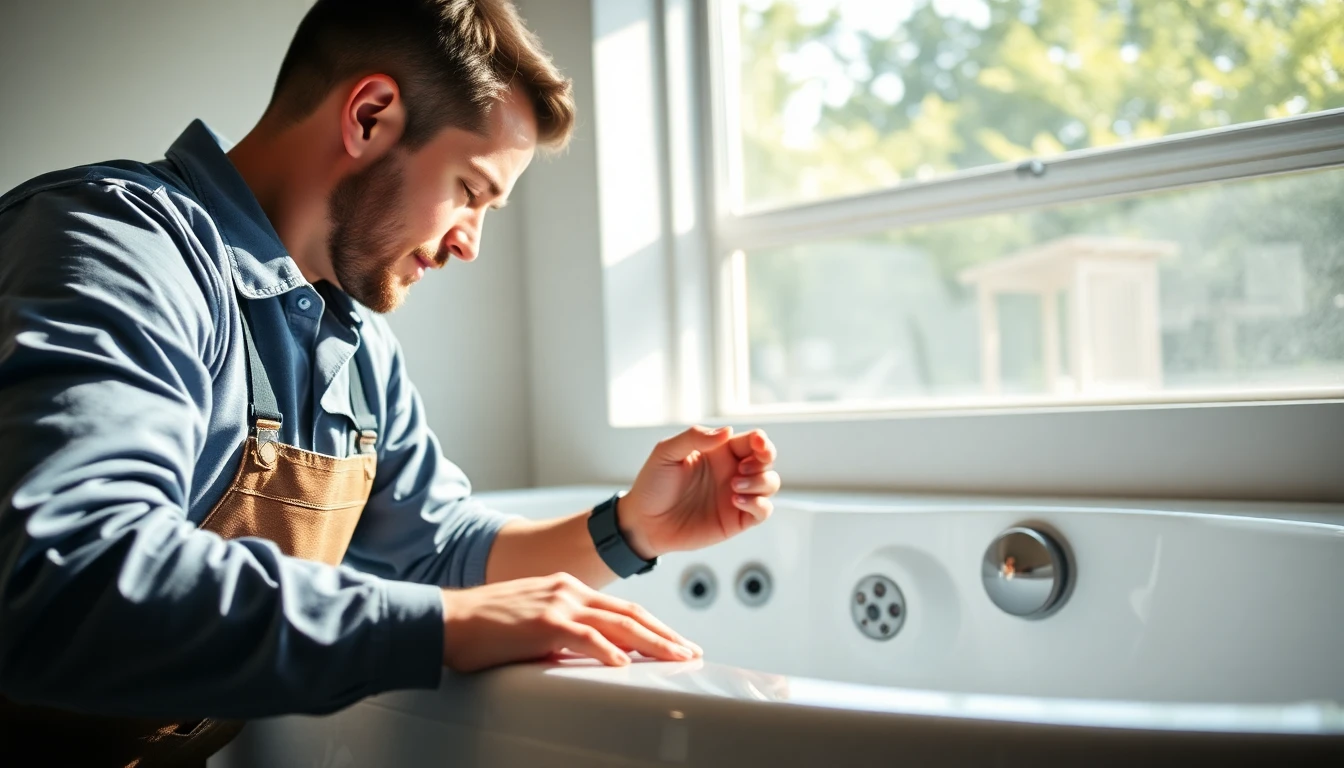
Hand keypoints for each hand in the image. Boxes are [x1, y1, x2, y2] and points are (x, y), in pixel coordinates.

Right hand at [440, 572, 701, 671]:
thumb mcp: (534, 626)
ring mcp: (557, 603)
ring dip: (651, 643)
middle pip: (630, 614)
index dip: (654, 627)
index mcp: (568, 589)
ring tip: (675, 658)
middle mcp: (568, 590)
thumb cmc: (483, 628)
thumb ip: (564, 636)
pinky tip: (625, 664)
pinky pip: (584, 637)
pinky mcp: (543, 622)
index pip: (622, 609)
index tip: (675, 643)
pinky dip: (608, 651)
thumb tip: (588, 658)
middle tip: (690, 652)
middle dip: (665, 634)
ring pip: (617, 624)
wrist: (446, 620)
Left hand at [619, 425, 779, 557]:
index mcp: (719, 452)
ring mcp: (737, 495)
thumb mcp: (666, 453)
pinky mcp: (737, 519)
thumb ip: (694, 438)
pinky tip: (737, 501)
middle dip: (766, 458)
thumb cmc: (653, 484)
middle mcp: (732, 471)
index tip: (758, 442)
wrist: (644, 522)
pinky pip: (763, 510)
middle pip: (767, 459)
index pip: (751, 440)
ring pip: (770, 483)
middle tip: (744, 467)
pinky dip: (758, 504)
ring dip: (761, 481)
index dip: (760, 440)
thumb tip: (727, 431)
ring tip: (734, 485)